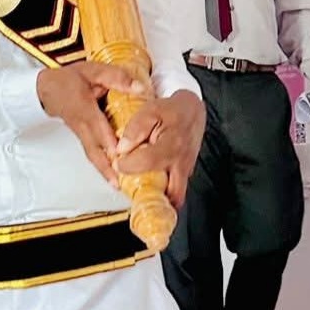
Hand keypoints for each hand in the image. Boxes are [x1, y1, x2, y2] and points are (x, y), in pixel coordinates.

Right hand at [36, 61, 145, 185]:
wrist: (47, 89)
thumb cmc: (70, 79)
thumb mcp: (93, 70)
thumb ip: (116, 78)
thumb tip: (139, 87)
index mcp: (84, 108)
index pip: (98, 126)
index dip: (107, 140)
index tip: (118, 154)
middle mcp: (82, 125)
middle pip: (94, 149)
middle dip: (106, 166)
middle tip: (119, 182)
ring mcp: (80, 134)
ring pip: (92, 155)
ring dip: (104, 171)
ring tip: (117, 185)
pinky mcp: (82, 138)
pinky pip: (92, 154)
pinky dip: (101, 166)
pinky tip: (112, 176)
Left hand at [115, 91, 205, 208]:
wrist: (191, 111)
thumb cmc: (171, 111)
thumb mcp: (150, 111)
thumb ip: (135, 129)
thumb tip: (122, 149)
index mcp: (171, 145)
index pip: (147, 162)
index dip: (128, 166)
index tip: (118, 164)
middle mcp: (181, 162)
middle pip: (169, 194)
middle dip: (150, 197)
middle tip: (134, 189)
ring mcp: (185, 171)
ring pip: (174, 196)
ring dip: (158, 197)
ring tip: (142, 190)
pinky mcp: (185, 175)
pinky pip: (175, 190)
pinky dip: (163, 191)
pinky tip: (150, 184)